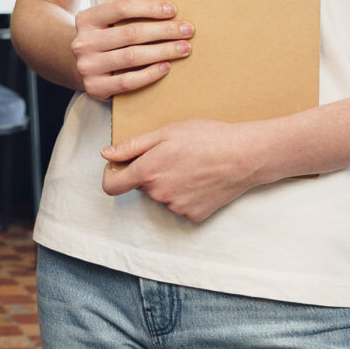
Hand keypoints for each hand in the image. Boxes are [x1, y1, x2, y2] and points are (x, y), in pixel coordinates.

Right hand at [70, 0, 193, 101]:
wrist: (74, 65)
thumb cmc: (102, 39)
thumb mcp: (104, 22)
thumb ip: (125, 16)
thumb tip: (169, 12)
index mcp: (86, 19)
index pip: (121, 8)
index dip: (149, 8)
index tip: (173, 10)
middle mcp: (84, 42)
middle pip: (131, 33)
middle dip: (164, 31)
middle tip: (187, 30)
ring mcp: (88, 66)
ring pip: (132, 57)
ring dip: (163, 51)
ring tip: (183, 48)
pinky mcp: (95, 87)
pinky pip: (128, 81)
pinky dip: (150, 73)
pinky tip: (166, 66)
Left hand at [100, 117, 265, 220]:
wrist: (244, 156)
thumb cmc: (206, 138)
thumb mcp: (166, 133)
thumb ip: (132, 146)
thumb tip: (106, 155)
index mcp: (148, 172)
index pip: (112, 186)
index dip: (111, 176)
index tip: (119, 167)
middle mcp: (158, 194)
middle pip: (142, 187)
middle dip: (150, 174)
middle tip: (173, 156)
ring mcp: (176, 208)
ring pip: (162, 196)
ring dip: (169, 184)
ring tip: (191, 166)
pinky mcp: (194, 216)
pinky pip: (180, 206)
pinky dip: (186, 195)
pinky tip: (201, 180)